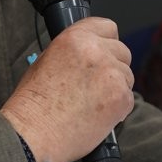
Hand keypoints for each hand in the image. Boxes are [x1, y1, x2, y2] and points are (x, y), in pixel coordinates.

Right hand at [0, 17, 133, 161]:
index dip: (106, 41)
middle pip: (122, 51)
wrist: (33, 134)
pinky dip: (117, 108)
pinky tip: (96, 115)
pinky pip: (128, 98)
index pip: (108, 27)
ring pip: (127, 76)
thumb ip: (74, 50)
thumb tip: (90, 50)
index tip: (104, 51)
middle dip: (113, 66)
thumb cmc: (33, 104)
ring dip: (115, 87)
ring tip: (91, 103)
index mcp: (76, 38)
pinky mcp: (121, 98)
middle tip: (95, 85)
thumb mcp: (46, 60)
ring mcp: (112, 74)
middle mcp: (96, 51)